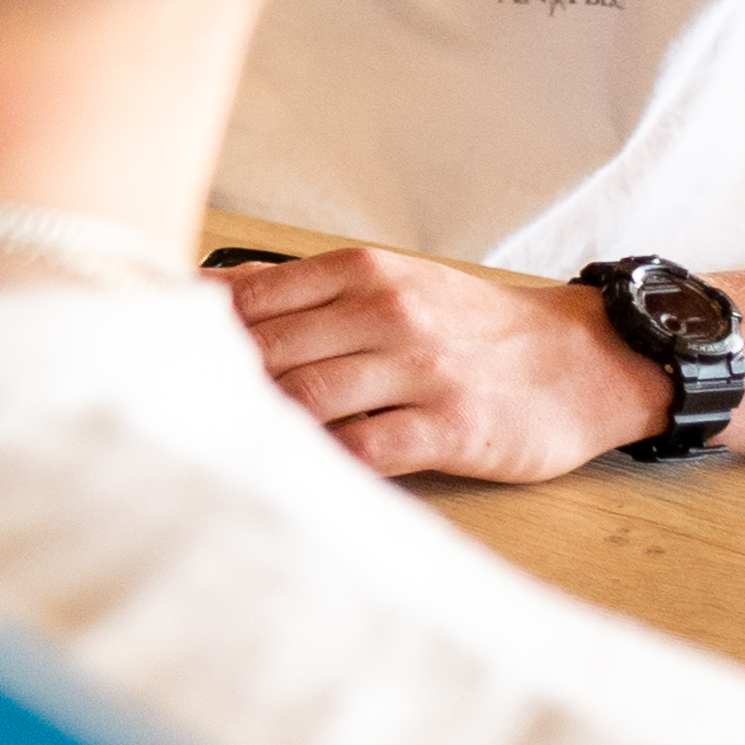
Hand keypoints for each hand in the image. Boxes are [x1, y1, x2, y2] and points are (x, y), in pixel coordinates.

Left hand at [222, 248, 678, 480]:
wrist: (585, 358)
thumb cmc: (472, 326)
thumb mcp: (392, 281)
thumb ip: (305, 289)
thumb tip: (212, 290)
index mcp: (362, 273)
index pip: (249, 297)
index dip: (197, 331)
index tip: (160, 354)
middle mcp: (388, 314)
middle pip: (269, 350)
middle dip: (218, 383)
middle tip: (177, 411)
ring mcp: (421, 371)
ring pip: (307, 397)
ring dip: (262, 422)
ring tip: (225, 443)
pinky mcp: (452, 428)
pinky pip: (367, 448)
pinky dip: (324, 462)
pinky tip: (296, 472)